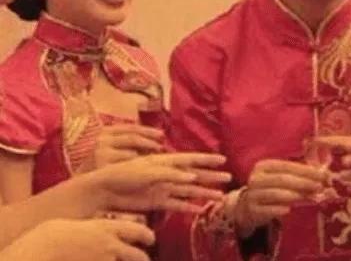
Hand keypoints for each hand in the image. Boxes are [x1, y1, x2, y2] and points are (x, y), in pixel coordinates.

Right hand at [3, 218, 153, 260]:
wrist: (44, 246)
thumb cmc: (55, 234)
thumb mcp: (83, 225)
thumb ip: (100, 229)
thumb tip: (109, 233)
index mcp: (109, 228)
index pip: (139, 231)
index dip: (147, 236)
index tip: (150, 239)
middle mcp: (112, 245)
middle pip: (140, 257)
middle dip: (143, 260)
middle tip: (144, 260)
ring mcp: (106, 260)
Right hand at [82, 124, 164, 171]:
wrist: (78, 184)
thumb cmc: (98, 165)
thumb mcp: (109, 147)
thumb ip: (125, 142)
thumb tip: (154, 138)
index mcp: (105, 132)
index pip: (131, 128)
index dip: (148, 131)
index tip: (161, 135)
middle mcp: (102, 140)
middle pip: (133, 138)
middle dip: (150, 143)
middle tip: (161, 148)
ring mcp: (101, 153)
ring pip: (131, 153)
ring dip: (145, 157)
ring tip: (154, 161)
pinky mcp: (102, 167)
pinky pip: (125, 167)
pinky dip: (136, 168)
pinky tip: (143, 172)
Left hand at [92, 152, 230, 212]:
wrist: (104, 190)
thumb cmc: (123, 174)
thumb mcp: (147, 170)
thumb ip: (170, 173)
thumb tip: (193, 177)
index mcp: (165, 161)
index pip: (190, 159)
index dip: (207, 160)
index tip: (223, 160)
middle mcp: (167, 174)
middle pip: (194, 175)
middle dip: (211, 177)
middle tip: (229, 178)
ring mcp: (163, 188)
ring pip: (189, 190)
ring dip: (204, 192)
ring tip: (221, 196)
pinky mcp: (157, 202)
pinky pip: (177, 204)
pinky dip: (189, 206)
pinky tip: (200, 208)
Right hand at [233, 160, 326, 235]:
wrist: (248, 207)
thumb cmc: (271, 189)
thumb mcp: (282, 179)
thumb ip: (300, 177)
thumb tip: (324, 176)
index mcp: (265, 166)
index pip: (287, 166)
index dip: (306, 170)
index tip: (323, 175)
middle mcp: (257, 178)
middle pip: (282, 179)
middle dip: (304, 182)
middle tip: (320, 186)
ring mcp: (253, 194)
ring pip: (275, 194)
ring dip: (295, 196)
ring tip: (311, 198)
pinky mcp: (252, 210)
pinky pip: (267, 210)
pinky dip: (278, 210)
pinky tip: (289, 210)